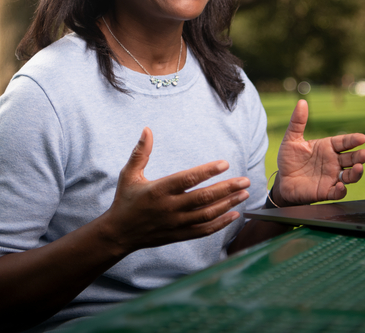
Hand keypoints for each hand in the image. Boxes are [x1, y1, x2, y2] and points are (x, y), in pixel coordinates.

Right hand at [98, 127, 249, 254]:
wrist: (118, 233)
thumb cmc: (125, 200)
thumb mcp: (129, 174)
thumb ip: (141, 152)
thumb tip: (147, 129)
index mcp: (158, 190)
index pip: (187, 179)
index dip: (207, 172)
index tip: (224, 163)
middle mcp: (169, 208)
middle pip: (203, 198)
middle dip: (227, 189)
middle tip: (245, 180)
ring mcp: (175, 223)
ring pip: (207, 215)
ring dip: (228, 204)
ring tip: (245, 194)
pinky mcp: (179, 235)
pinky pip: (203, 230)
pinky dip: (221, 224)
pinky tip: (235, 215)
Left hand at [273, 100, 364, 205]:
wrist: (282, 181)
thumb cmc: (289, 159)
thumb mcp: (291, 139)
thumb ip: (297, 122)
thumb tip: (301, 102)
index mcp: (328, 147)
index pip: (344, 142)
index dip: (353, 140)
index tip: (362, 138)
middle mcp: (333, 162)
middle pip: (351, 158)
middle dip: (360, 156)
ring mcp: (332, 177)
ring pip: (349, 175)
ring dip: (356, 173)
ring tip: (358, 168)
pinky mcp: (326, 191)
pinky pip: (337, 192)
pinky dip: (341, 190)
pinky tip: (340, 186)